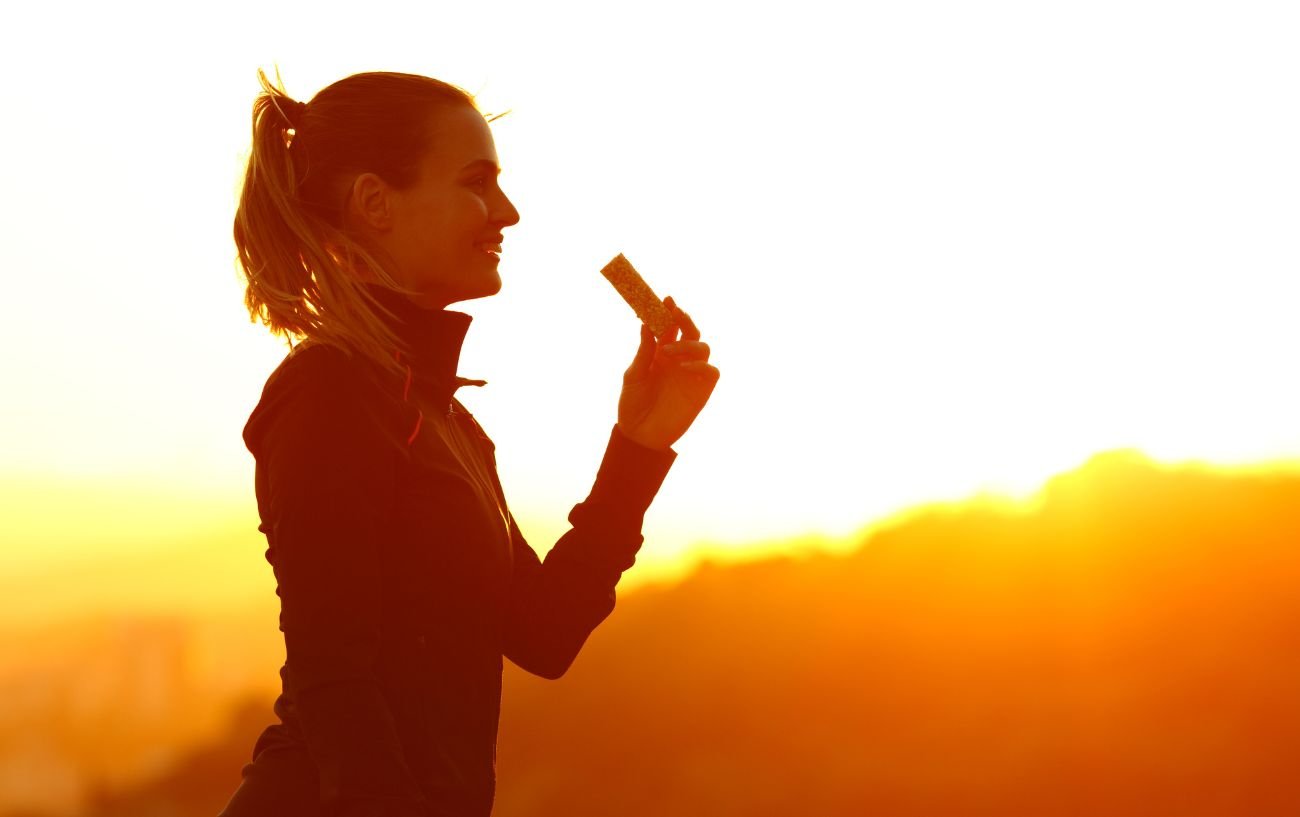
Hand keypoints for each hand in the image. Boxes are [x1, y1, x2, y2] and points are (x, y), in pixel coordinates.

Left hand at [617, 296, 719, 449]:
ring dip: (688, 344)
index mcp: (660, 354)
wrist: (640, 435)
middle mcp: (678, 360)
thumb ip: (643, 352)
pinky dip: (701, 365)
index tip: (665, 298)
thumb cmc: (632, 405)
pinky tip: (684, 368)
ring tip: (668, 352)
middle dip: (684, 319)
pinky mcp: (701, 391)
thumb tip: (645, 325)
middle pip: (690, 332)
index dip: (669, 312)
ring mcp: (691, 375)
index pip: (668, 328)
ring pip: (703, 347)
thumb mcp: (633, 375)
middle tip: (675, 312)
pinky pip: (711, 371)